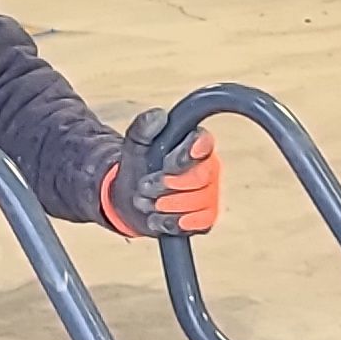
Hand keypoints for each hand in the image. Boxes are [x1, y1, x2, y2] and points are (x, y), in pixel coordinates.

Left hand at [102, 128, 219, 237]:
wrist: (130, 199)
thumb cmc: (139, 167)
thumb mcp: (134, 146)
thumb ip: (142, 128)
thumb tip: (159, 116)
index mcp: (195, 143)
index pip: (204, 144)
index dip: (188, 155)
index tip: (168, 164)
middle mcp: (209, 167)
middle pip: (200, 177)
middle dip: (167, 185)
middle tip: (144, 187)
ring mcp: (210, 193)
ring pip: (197, 203)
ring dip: (164, 205)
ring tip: (144, 201)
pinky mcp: (206, 217)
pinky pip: (198, 224)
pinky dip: (172, 224)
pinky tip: (156, 219)